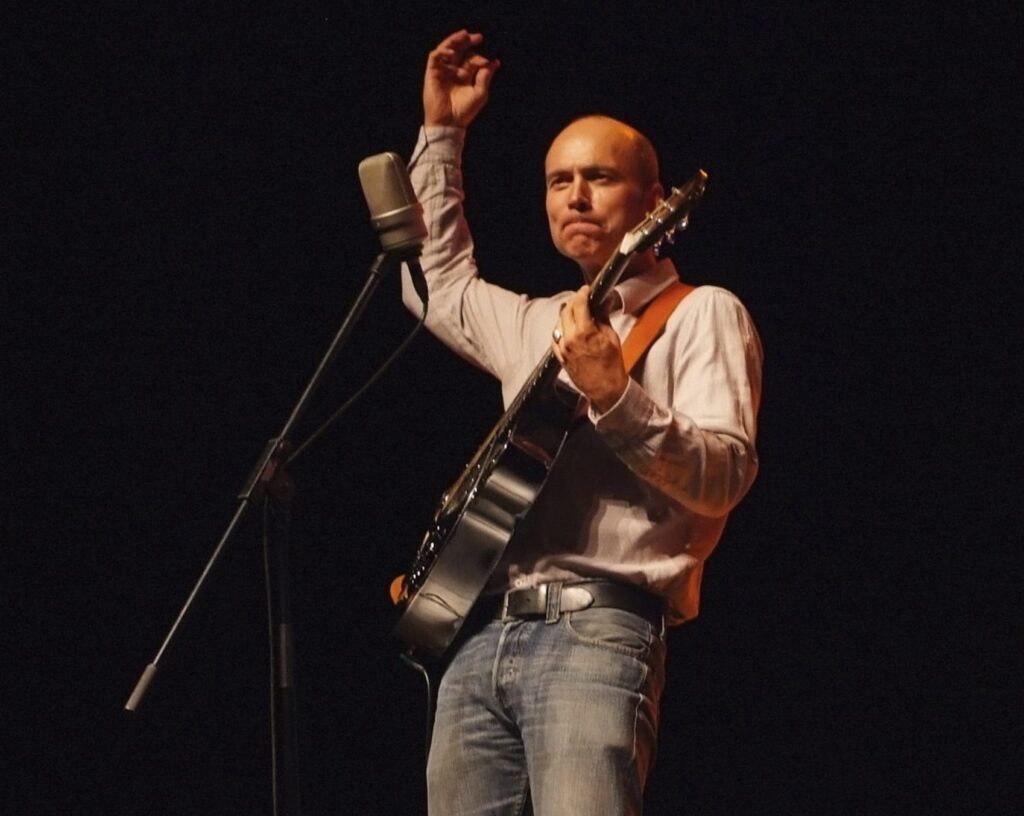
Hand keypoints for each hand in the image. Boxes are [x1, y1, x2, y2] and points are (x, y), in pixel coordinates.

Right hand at [424, 30, 499, 127]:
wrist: (449, 123)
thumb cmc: (465, 111)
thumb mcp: (480, 93)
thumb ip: (486, 76)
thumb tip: (495, 62)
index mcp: (465, 75)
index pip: (471, 58)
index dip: (479, 57)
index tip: (485, 62)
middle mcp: (453, 71)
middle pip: (459, 49)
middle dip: (467, 41)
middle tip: (478, 37)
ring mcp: (442, 71)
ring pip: (446, 49)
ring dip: (454, 40)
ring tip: (464, 35)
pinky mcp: (432, 73)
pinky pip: (434, 56)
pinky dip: (442, 52)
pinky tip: (452, 53)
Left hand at [551, 285, 628, 413]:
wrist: (604, 388)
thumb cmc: (611, 365)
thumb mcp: (611, 337)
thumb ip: (604, 317)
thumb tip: (605, 301)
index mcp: (584, 332)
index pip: (578, 304)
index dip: (582, 293)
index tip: (586, 290)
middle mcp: (570, 339)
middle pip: (566, 311)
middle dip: (573, 302)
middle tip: (582, 299)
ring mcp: (562, 348)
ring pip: (558, 323)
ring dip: (566, 314)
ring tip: (576, 313)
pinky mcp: (559, 356)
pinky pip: (555, 337)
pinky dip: (561, 328)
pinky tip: (568, 328)